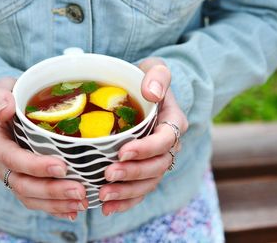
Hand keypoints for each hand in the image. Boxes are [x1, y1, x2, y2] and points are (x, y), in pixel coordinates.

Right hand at [0, 77, 87, 220]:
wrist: (15, 107)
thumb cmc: (13, 95)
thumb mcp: (4, 87)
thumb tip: (5, 109)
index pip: (12, 159)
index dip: (35, 166)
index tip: (62, 166)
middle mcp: (1, 163)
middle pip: (23, 184)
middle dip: (51, 190)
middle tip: (79, 190)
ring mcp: (12, 175)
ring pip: (30, 197)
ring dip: (56, 203)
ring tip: (81, 203)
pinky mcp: (25, 181)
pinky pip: (37, 200)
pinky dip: (55, 207)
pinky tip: (74, 210)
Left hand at [100, 58, 188, 215]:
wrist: (142, 90)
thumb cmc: (146, 79)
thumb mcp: (154, 68)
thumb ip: (158, 76)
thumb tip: (151, 94)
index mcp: (172, 122)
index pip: (165, 141)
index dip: (146, 149)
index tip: (122, 151)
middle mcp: (167, 145)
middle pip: (157, 166)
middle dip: (133, 173)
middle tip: (108, 175)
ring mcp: (156, 159)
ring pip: (148, 182)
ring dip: (127, 192)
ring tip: (104, 196)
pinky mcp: (144, 169)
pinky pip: (139, 189)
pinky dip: (125, 201)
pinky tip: (106, 207)